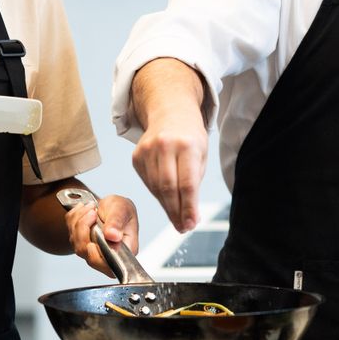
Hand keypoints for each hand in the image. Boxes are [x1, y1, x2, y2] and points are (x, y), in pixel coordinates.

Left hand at [65, 194, 140, 277]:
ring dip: (79, 221)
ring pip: (77, 244)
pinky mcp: (82, 246)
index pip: (108, 265)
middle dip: (84, 230)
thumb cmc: (121, 209)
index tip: (91, 243)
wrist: (111, 205)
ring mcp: (93, 252)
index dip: (96, 257)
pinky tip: (84, 212)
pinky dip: (74, 219)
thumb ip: (117, 222)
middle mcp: (109, 255)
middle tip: (92, 212)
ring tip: (91, 208)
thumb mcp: (122, 209)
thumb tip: (112, 235)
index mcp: (124, 250)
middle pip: (88, 254)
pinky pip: (71, 235)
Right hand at [131, 104, 208, 232]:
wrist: (170, 112)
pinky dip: (157, 194)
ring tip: (177, 218)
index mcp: (187, 145)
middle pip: (168, 188)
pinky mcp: (136, 155)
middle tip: (183, 227)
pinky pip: (147, 182)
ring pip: (155, 188)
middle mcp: (165, 146)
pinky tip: (166, 199)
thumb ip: (195, 183)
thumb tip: (189, 216)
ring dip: (167, 206)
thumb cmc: (190, 137)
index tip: (191, 224)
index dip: (188, 208)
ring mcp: (147, 150)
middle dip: (176, 212)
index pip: (187, 184)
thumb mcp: (201, 155)